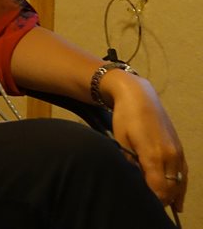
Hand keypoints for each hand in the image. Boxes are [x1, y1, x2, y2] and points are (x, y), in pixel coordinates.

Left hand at [104, 72, 187, 210]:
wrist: (139, 96)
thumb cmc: (125, 117)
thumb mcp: (121, 141)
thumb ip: (129, 163)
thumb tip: (134, 179)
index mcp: (154, 155)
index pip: (158, 189)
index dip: (152, 199)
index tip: (145, 204)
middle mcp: (170, 156)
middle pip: (170, 188)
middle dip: (162, 199)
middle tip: (151, 206)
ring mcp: (177, 151)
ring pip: (180, 182)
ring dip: (173, 196)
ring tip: (167, 207)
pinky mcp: (179, 147)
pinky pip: (183, 173)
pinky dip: (181, 186)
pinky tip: (178, 199)